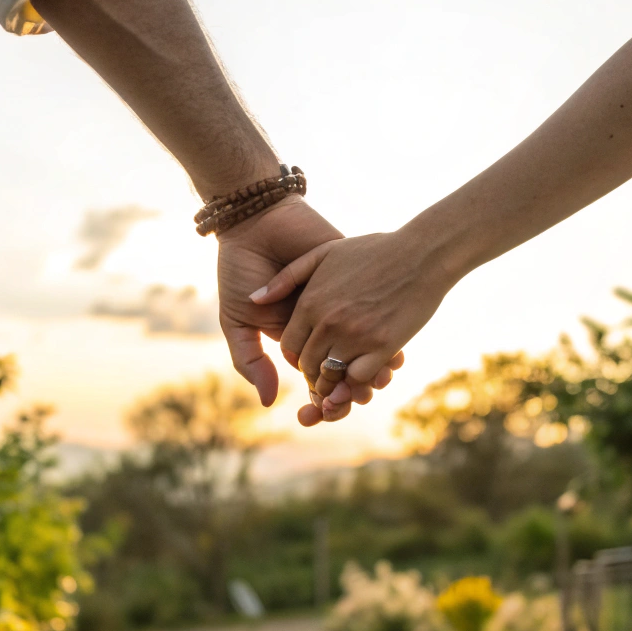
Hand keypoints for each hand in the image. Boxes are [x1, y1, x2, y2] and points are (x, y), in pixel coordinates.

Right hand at [216, 198, 400, 423]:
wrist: (258, 222)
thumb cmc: (241, 271)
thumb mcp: (238, 320)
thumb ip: (250, 360)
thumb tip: (269, 402)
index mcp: (297, 336)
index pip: (316, 372)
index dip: (326, 393)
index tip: (333, 408)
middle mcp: (323, 323)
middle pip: (345, 363)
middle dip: (354, 384)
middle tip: (362, 396)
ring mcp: (342, 302)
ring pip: (366, 343)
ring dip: (373, 364)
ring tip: (378, 378)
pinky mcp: (358, 282)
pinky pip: (378, 313)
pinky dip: (386, 333)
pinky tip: (393, 349)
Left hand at [252, 229, 452, 422]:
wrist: (422, 253)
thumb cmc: (375, 250)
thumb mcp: (324, 252)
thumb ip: (287, 277)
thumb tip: (255, 299)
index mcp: (312, 302)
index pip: (290, 347)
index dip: (298, 356)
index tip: (310, 354)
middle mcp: (329, 322)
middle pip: (308, 365)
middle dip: (315, 372)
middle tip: (328, 369)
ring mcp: (356, 336)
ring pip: (332, 376)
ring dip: (336, 380)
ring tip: (345, 372)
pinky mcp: (382, 346)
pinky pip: (359, 377)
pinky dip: (359, 379)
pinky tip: (366, 368)